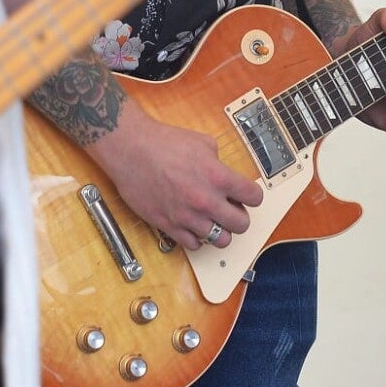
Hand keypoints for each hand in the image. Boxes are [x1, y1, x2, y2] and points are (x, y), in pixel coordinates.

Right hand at [87, 100, 263, 250]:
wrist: (131, 149)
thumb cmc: (162, 143)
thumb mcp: (202, 142)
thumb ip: (218, 162)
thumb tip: (225, 175)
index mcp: (218, 177)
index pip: (254, 197)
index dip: (252, 196)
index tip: (247, 196)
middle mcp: (206, 200)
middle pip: (241, 225)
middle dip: (239, 217)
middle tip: (232, 211)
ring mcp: (188, 216)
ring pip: (220, 240)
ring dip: (219, 230)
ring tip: (211, 219)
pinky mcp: (169, 226)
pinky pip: (194, 245)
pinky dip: (197, 237)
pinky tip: (192, 225)